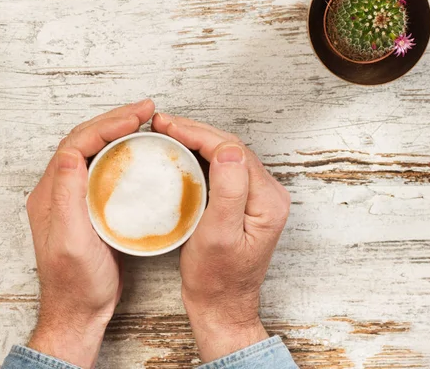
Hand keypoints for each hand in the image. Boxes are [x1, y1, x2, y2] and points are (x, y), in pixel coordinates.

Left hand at [26, 99, 154, 367]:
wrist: (79, 312)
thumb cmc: (76, 284)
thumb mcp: (71, 241)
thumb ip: (67, 196)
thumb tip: (72, 152)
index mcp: (51, 194)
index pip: (77, 144)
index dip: (106, 125)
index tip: (135, 118)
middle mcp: (59, 191)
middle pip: (85, 142)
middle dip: (114, 120)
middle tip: (145, 110)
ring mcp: (74, 199)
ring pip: (95, 152)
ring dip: (118, 133)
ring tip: (144, 122)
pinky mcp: (90, 208)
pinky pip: (104, 170)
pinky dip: (121, 154)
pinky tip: (138, 151)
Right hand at [152, 113, 290, 362]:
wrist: (220, 306)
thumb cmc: (216, 279)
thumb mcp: (218, 235)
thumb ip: (228, 190)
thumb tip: (227, 149)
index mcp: (267, 200)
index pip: (232, 150)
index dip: (198, 133)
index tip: (168, 125)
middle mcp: (267, 195)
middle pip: (230, 148)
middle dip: (195, 131)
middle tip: (162, 123)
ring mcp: (256, 199)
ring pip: (226, 156)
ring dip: (197, 141)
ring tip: (168, 132)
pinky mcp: (242, 205)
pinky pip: (222, 171)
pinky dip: (200, 158)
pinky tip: (181, 154)